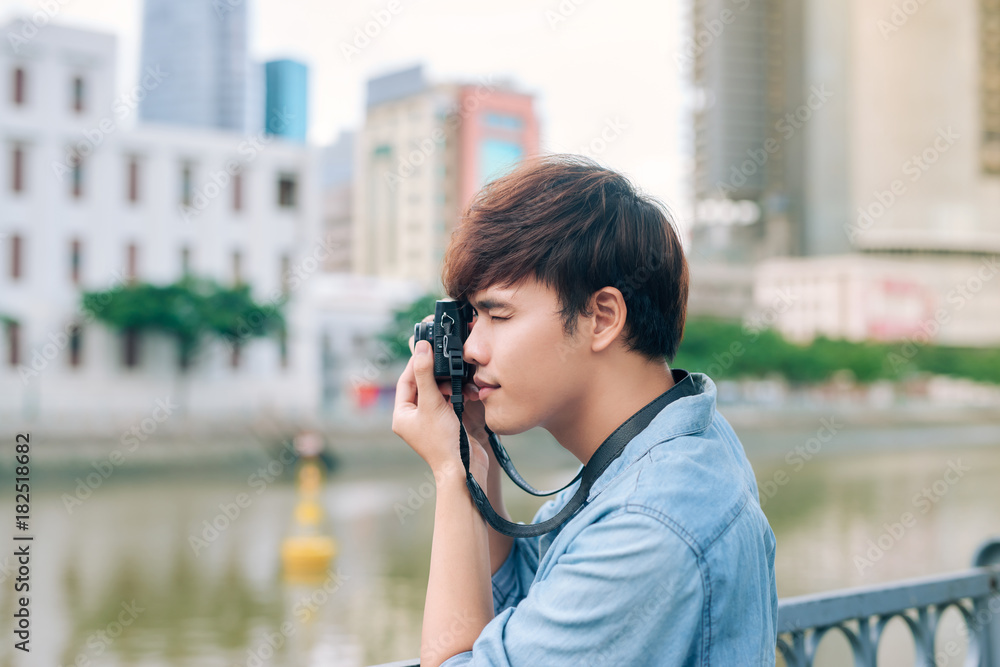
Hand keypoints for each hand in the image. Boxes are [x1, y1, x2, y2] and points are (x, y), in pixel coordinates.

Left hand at [408, 315, 488, 445]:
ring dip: (449, 385)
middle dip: (436, 375)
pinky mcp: (446, 424)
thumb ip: (426, 374)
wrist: (464, 468)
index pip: (405, 381)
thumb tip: (420, 347)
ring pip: (437, 393)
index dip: (415, 363)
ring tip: (459, 384)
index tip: (427, 348)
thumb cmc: (443, 441)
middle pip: (422, 385)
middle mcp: (413, 418)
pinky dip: (457, 395)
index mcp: (402, 415)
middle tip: (448, 367)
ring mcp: (430, 421)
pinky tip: (465, 393)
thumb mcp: (432, 403)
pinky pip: (448, 402)